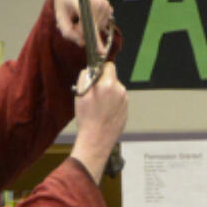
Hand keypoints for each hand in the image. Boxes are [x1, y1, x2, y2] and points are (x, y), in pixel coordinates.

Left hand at [54, 0, 115, 59]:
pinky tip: (86, 13)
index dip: (94, 40)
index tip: (100, 51)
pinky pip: (100, 26)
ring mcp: (106, 6)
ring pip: (96, 29)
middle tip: (72, 18)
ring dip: (86, 27)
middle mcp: (99, 3)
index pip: (90, 25)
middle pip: (91, 30)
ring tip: (79, 14)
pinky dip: (93, 24)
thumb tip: (82, 43)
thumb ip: (68, 32)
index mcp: (86, 2)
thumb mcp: (59, 16)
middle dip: (80, 30)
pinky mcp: (109, 9)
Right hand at [69, 62, 127, 185]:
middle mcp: (120, 91)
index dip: (100, 69)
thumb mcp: (80, 94)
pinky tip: (103, 113)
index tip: (95, 76)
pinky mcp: (126, 111)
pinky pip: (118, 102)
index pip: (109, 65)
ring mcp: (125, 102)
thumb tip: (90, 70)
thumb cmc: (88, 119)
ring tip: (98, 107)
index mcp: (109, 84)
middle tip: (93, 95)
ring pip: (116, 91)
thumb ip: (85, 76)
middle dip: (103, 83)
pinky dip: (112, 105)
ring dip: (108, 94)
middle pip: (112, 78)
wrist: (96, 140)